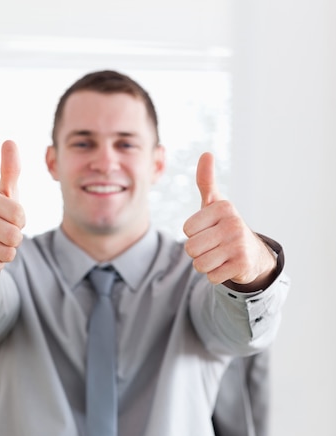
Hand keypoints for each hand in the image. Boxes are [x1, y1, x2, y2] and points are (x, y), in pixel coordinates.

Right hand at [0, 140, 25, 283]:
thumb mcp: (5, 192)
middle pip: (15, 236)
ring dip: (6, 253)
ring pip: (7, 253)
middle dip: (14, 239)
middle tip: (2, 233)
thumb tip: (9, 141)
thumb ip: (10, 169)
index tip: (9, 218)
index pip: (20, 216)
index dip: (20, 221)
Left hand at [183, 152, 275, 288]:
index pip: (187, 229)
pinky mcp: (242, 265)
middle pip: (191, 248)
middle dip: (197, 251)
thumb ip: (206, 181)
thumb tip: (206, 153)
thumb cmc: (225, 225)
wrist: (253, 253)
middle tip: (213, 246)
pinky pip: (211, 277)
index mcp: (223, 207)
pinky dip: (215, 275)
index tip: (208, 230)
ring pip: (199, 264)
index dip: (194, 234)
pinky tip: (227, 266)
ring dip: (205, 264)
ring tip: (219, 256)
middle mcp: (233, 224)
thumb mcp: (214, 203)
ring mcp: (239, 245)